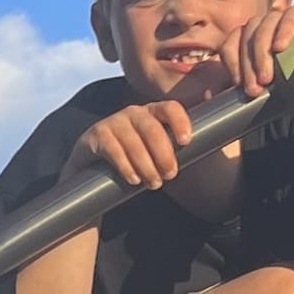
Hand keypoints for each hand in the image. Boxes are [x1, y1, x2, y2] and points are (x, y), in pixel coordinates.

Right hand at [66, 101, 192, 189]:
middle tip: (169, 176)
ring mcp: (112, 122)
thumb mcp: (151, 154)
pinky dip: (125, 166)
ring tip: (153, 184)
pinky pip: (113, 150)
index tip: (186, 142)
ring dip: (147, 165)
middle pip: (153, 129)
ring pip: (134, 142)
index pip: (170, 108)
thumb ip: (171, 150)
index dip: (180, 122)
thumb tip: (206, 149)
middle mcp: (132, 113)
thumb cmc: (127, 165)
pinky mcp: (95, 136)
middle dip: (164, 154)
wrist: (88, 176)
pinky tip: (133, 180)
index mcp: (150, 113)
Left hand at [226, 3, 293, 99]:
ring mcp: (281, 19)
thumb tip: (207, 95)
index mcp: (246, 41)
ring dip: (261, 54)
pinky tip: (281, 48)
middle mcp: (261, 27)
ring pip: (263, 26)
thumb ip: (233, 87)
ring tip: (267, 78)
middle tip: (253, 90)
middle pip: (246, 35)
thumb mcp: (256, 88)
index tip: (237, 85)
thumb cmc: (284, 90)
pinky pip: (288, 16)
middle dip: (248, 65)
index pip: (230, 42)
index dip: (231, 62)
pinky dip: (283, 32)